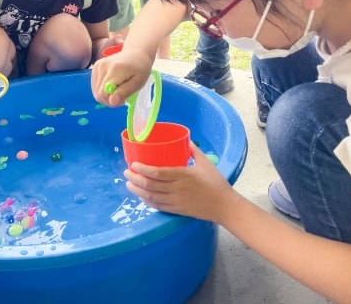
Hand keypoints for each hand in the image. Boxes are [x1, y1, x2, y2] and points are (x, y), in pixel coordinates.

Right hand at [90, 46, 153, 106]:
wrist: (135, 53)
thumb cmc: (140, 68)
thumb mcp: (138, 82)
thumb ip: (124, 92)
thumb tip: (112, 102)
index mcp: (114, 70)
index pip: (103, 94)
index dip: (111, 101)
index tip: (123, 99)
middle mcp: (102, 66)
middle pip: (98, 94)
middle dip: (109, 99)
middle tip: (122, 95)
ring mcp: (97, 66)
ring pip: (95, 91)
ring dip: (106, 95)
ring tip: (118, 89)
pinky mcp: (95, 67)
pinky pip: (95, 86)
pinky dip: (103, 89)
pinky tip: (112, 84)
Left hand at [123, 142, 238, 222]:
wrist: (224, 206)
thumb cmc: (216, 183)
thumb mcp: (205, 163)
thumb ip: (194, 151)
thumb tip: (185, 140)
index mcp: (183, 175)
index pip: (157, 172)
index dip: (143, 169)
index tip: (133, 164)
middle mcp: (176, 189)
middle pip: (150, 185)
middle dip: (134, 179)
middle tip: (126, 173)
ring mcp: (175, 201)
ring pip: (151, 196)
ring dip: (137, 190)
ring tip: (128, 184)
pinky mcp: (176, 210)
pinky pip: (157, 206)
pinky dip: (146, 201)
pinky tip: (141, 195)